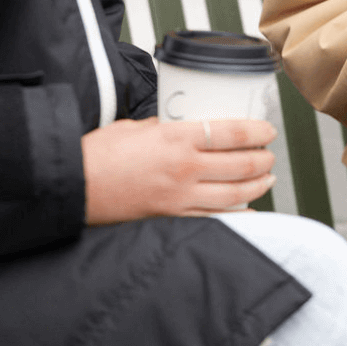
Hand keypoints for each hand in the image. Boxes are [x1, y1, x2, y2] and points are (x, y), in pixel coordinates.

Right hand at [81, 117, 276, 223]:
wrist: (76, 186)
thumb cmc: (98, 154)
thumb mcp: (135, 126)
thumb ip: (164, 127)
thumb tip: (183, 127)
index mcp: (174, 139)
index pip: (230, 133)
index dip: (256, 132)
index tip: (267, 130)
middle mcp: (183, 169)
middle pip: (240, 164)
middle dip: (263, 159)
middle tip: (270, 153)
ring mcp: (180, 198)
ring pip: (234, 194)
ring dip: (257, 185)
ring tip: (267, 178)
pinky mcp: (172, 218)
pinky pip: (215, 219)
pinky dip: (238, 214)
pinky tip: (248, 209)